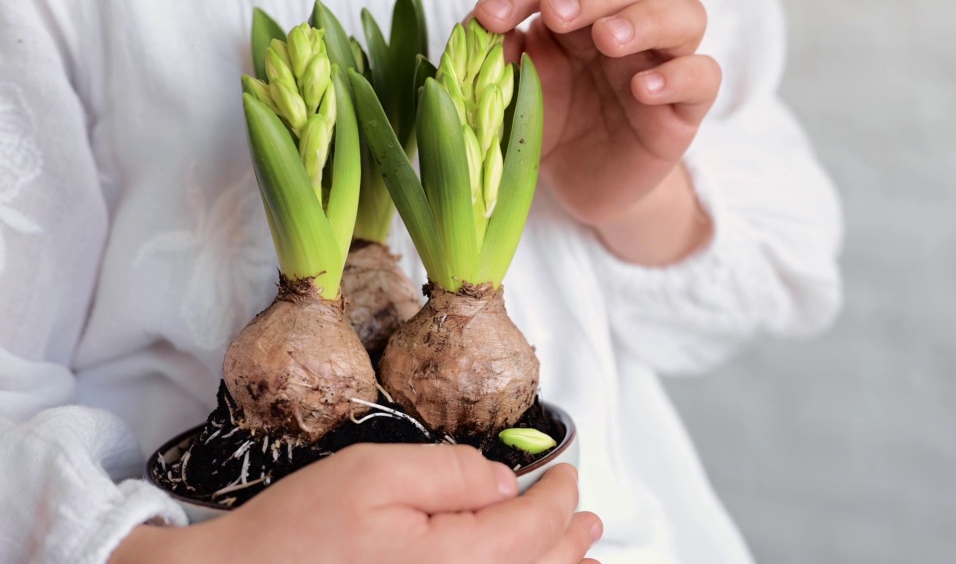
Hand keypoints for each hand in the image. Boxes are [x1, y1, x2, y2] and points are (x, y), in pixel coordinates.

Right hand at [112, 444, 601, 563]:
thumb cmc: (295, 535)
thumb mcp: (373, 473)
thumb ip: (450, 472)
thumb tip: (504, 480)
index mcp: (454, 559)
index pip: (534, 525)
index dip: (561, 495)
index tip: (567, 473)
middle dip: (571, 539)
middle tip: (589, 517)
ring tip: (584, 557)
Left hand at [473, 0, 716, 264]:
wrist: (579, 186)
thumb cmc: (546, 127)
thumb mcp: (508, 92)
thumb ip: (494, 59)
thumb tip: (475, 29)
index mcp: (581, 12)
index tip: (491, 18)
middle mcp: (629, 26)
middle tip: (557, 15)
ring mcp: (664, 63)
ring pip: (687, 13)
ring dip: (646, 18)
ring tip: (608, 41)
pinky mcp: (686, 108)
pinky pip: (705, 76)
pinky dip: (680, 75)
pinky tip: (644, 90)